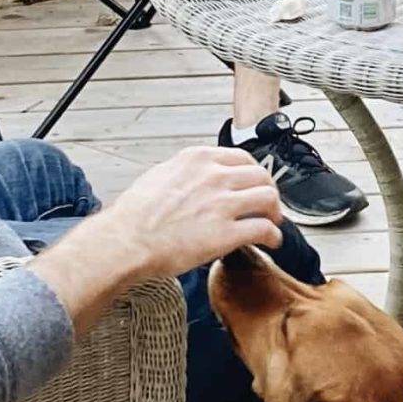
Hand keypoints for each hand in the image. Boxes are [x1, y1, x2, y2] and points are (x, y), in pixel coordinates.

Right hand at [30, 146, 283, 333]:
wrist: (126, 241)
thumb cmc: (135, 215)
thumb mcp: (160, 175)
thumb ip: (187, 173)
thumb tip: (197, 179)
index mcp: (198, 159)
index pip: (242, 158)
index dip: (254, 174)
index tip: (255, 186)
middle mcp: (215, 176)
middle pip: (261, 177)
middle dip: (269, 192)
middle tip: (268, 207)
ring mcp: (223, 203)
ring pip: (269, 199)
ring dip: (275, 213)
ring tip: (273, 224)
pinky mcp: (227, 232)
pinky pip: (264, 229)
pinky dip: (274, 236)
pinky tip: (272, 243)